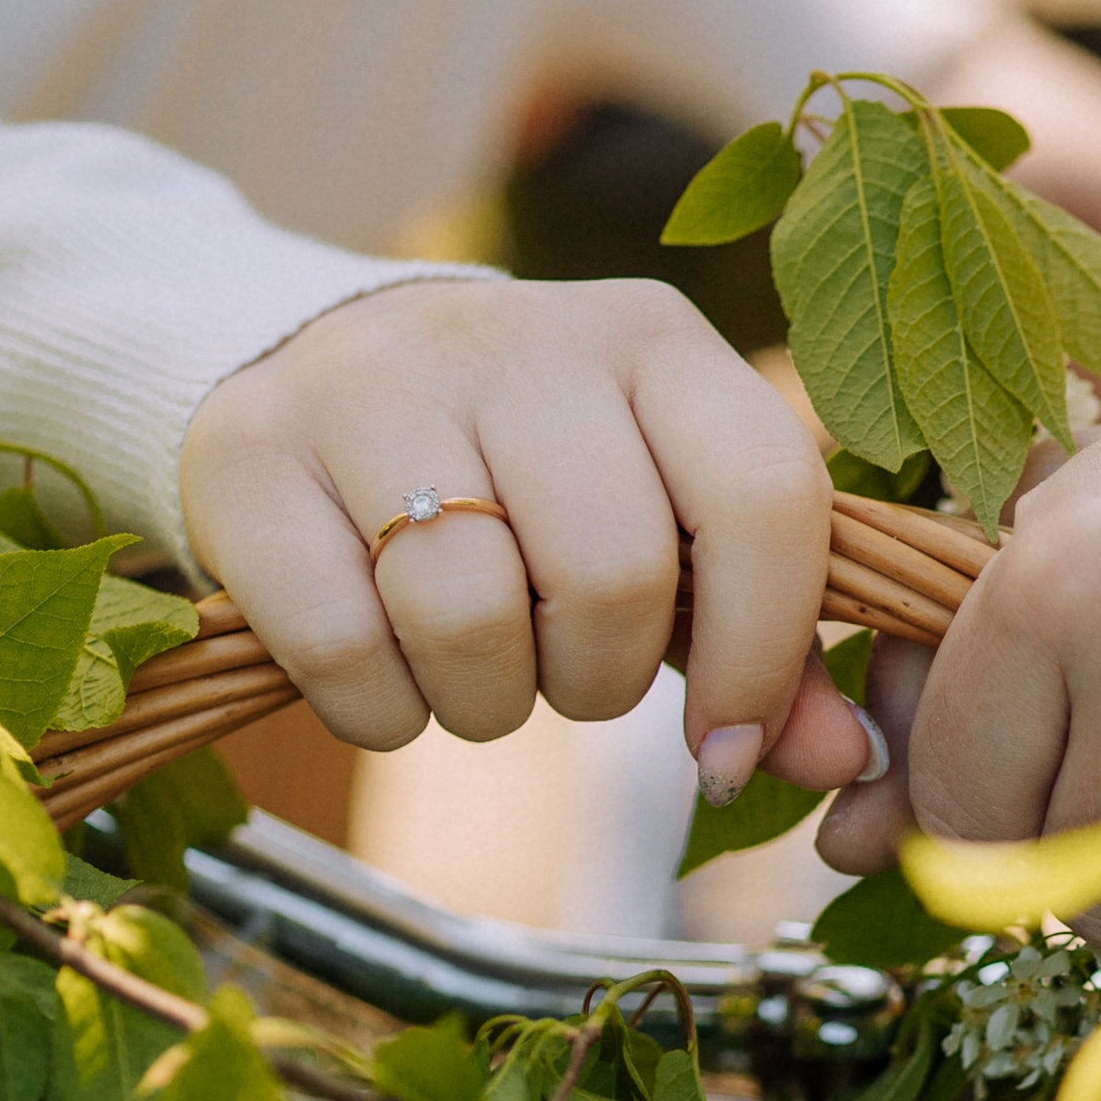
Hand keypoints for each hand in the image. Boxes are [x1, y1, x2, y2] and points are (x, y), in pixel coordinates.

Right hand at [178, 272, 874, 800]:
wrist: (319, 373)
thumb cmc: (529, 480)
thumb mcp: (661, 531)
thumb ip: (762, 645)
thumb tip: (849, 764)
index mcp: (654, 340)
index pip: (762, 494)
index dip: (761, 653)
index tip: (724, 747)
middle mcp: (521, 336)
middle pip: (612, 573)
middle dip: (597, 681)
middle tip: (561, 674)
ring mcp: (374, 381)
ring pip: (471, 615)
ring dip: (483, 703)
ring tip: (472, 669)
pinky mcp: (252, 449)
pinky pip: (340, 645)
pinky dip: (376, 709)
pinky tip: (382, 674)